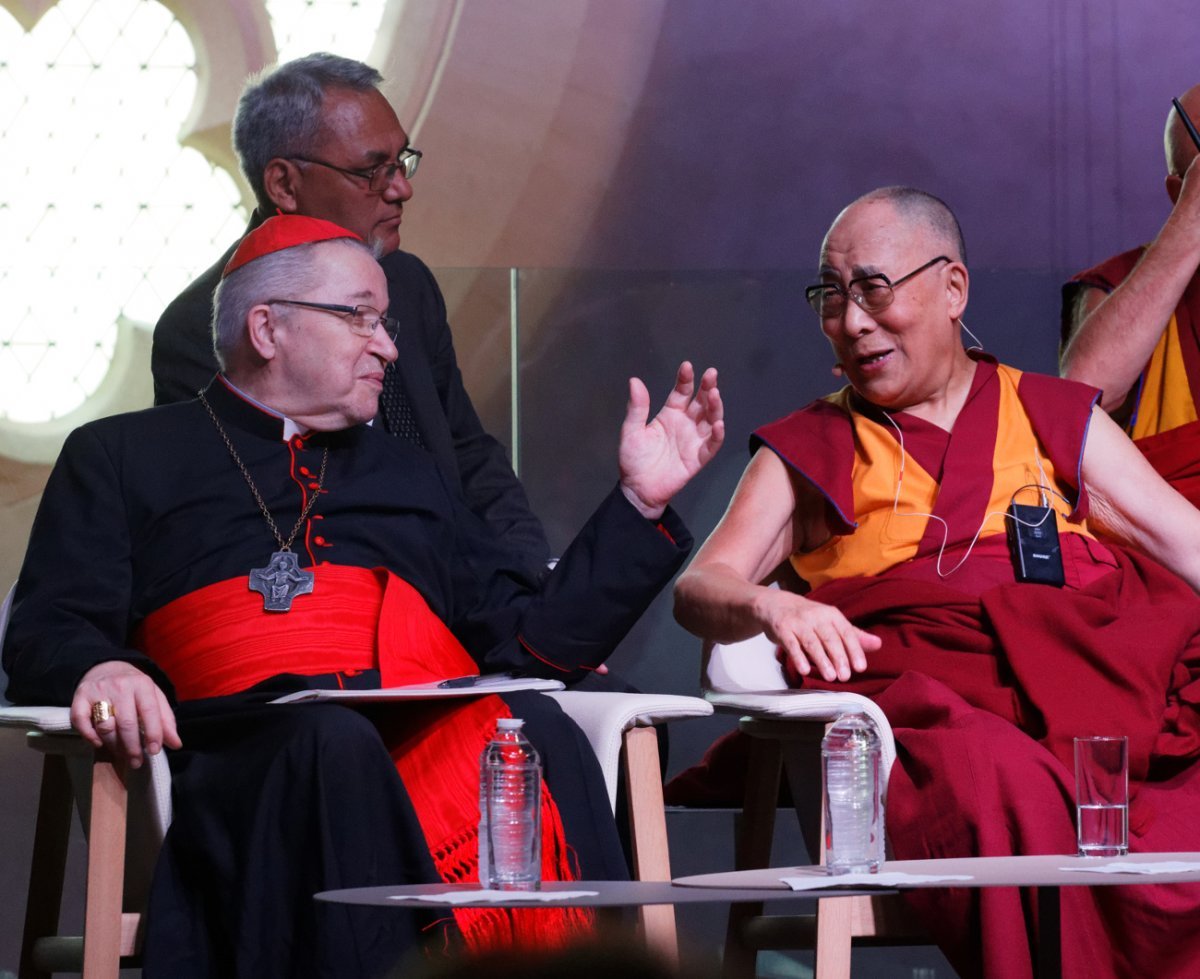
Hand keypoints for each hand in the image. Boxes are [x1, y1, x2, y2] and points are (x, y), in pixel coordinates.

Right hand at [70, 661, 181, 767]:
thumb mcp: (155, 697)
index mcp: (142, 684)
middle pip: (126, 723)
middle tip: (136, 762)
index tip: (154, 751)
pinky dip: (89, 735)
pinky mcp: (80, 697)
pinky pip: (81, 720)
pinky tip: (98, 744)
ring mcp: (98, 691)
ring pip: (105, 725)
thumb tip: (176, 744)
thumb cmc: (135, 688)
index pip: (149, 711)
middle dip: (133, 747)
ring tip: (121, 754)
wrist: (106, 667)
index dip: (153, 733)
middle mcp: (120, 686)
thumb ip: (165, 720)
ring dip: (114, 745)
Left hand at [619, 362, 724, 518]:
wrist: (637, 489)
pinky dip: (716, 435)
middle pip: (701, 402)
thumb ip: (637, 407)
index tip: (687, 366)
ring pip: (710, 419)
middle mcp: (685, 424)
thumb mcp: (631, 430)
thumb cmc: (633, 460)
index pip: (682, 392)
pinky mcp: (698, 458)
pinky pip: (711, 445)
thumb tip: (634, 381)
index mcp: (670, 414)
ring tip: (714, 394)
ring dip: (715, 406)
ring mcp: (693, 440)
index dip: (685, 379)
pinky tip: (717, 424)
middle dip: (707, 387)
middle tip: (711, 374)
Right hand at [755, 589, 880, 682]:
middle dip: (839, 657)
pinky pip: (791, 644)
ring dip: (821, 660)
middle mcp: (816, 616)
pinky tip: (805, 670)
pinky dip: (798, 657)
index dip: (854, 650)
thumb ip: (854, 635)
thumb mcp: (831, 622)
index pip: (846, 632)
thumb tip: (878, 644)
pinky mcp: (782, 629)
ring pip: (812, 642)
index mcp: (831, 615)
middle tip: (845, 677)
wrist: (775, 604)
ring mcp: (798, 622)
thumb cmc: (809, 618)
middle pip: (830, 638)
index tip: (860, 667)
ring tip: (830, 677)